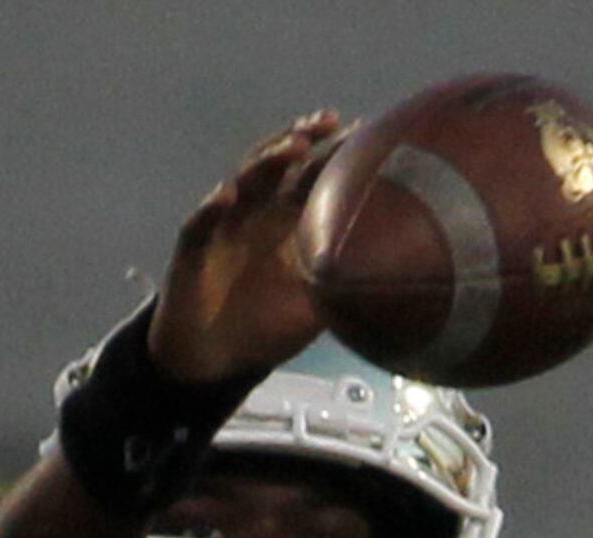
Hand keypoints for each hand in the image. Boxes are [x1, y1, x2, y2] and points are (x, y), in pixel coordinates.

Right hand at [149, 111, 347, 384]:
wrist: (215, 358)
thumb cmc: (267, 329)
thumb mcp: (316, 311)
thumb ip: (348, 290)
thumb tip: (398, 281)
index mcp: (290, 223)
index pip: (314, 177)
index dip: (335, 153)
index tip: (365, 131)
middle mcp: (259, 213)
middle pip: (281, 165)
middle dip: (304, 141)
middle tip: (329, 125)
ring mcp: (226, 225)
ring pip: (245, 181)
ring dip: (267, 161)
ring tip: (291, 148)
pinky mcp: (194, 248)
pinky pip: (200, 223)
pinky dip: (211, 207)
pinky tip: (226, 196)